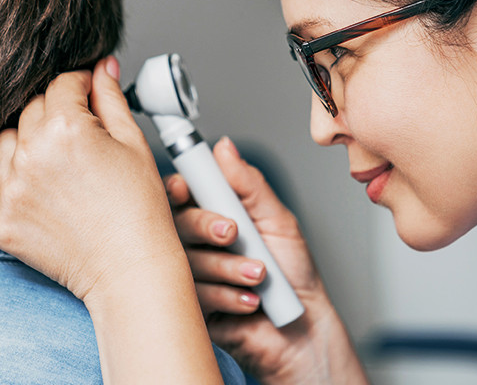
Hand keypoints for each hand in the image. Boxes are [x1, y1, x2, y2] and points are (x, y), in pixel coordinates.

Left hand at [0, 57, 223, 383]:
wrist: (132, 265)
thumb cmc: (140, 210)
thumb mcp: (134, 143)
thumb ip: (111, 99)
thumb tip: (100, 69)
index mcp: (68, 129)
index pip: (63, 84)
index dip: (81, 84)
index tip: (88, 92)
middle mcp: (33, 155)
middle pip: (32, 109)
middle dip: (57, 111)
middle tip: (81, 133)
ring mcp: (12, 189)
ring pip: (5, 142)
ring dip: (27, 142)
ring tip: (56, 161)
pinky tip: (13, 180)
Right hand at [169, 137, 367, 383]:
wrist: (301, 329)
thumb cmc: (292, 273)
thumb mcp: (277, 220)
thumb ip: (249, 185)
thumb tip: (224, 147)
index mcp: (214, 214)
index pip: (180, 192)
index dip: (176, 186)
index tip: (184, 187)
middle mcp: (197, 242)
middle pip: (175, 222)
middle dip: (205, 225)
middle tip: (233, 232)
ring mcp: (191, 274)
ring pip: (185, 259)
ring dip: (227, 266)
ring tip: (259, 275)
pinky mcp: (191, 307)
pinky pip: (194, 294)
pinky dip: (228, 295)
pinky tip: (251, 301)